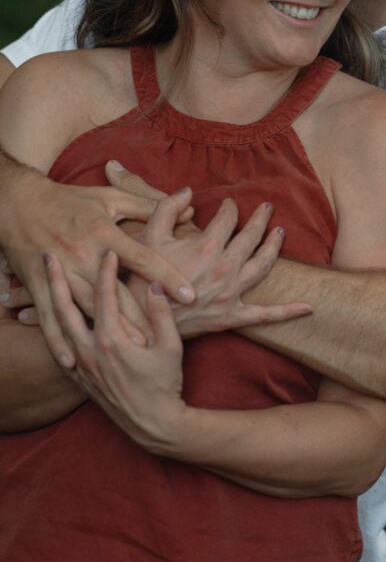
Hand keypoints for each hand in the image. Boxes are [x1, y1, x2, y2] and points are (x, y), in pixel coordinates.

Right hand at [0, 163, 195, 366]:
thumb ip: (149, 203)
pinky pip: (48, 317)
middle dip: (140, 316)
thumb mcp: (111, 198)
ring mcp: (60, 272)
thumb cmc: (71, 200)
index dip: (168, 276)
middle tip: (166, 338)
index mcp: (103, 233)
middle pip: (117, 291)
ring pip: (88, 308)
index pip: (142, 258)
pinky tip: (71, 364)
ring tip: (132, 352)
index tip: (191, 295)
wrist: (18, 203)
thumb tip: (187, 201)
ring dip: (109, 331)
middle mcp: (83, 255)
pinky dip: (56, 341)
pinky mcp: (37, 285)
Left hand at [45, 250, 185, 452]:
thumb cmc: (165, 384)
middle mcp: (89, 350)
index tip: (108, 250)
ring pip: (57, 326)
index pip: (104, 296)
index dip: (106, 270)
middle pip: (66, 307)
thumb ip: (161, 314)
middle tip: (50, 255)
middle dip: (57, 279)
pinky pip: (58, 348)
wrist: (152, 424)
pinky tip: (49, 318)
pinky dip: (51, 329)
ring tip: (42, 283)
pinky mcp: (79, 377)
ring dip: (49, 302)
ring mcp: (81, 365)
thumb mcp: (171, 347)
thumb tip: (155, 285)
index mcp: (112, 340)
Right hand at [128, 193, 312, 336]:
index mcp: (206, 247)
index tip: (228, 204)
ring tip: (280, 233)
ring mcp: (231, 293)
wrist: (141, 322)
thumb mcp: (148, 237)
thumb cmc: (141, 278)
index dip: (229, 208)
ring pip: (263, 265)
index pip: (227, 219)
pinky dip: (288, 312)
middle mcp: (224, 268)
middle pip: (251, 237)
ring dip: (274, 247)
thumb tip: (187, 191)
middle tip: (267, 207)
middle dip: (260, 219)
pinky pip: (265, 315)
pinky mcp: (232, 317)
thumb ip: (167, 208)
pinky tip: (309, 308)